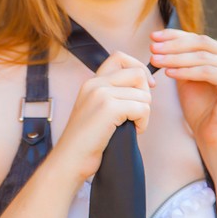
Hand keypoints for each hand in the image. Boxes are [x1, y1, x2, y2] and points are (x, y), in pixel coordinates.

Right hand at [53, 51, 154, 184]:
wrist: (70, 160)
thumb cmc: (86, 141)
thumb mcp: (96, 110)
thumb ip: (112, 94)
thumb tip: (144, 87)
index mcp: (91, 82)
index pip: (120, 57)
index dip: (138, 68)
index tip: (146, 86)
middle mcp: (95, 83)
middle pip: (138, 73)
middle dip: (146, 94)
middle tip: (138, 113)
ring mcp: (101, 94)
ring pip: (144, 94)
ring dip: (144, 113)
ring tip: (131, 125)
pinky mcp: (109, 108)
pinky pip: (142, 108)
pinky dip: (143, 123)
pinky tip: (132, 131)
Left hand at [150, 29, 216, 150]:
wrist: (215, 141)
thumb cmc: (201, 114)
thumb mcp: (187, 81)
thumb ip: (181, 62)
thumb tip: (162, 43)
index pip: (200, 39)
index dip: (176, 36)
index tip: (154, 36)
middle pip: (202, 43)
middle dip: (174, 44)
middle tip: (153, 46)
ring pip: (203, 57)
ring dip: (175, 57)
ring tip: (155, 59)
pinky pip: (208, 72)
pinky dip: (186, 71)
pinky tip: (168, 73)